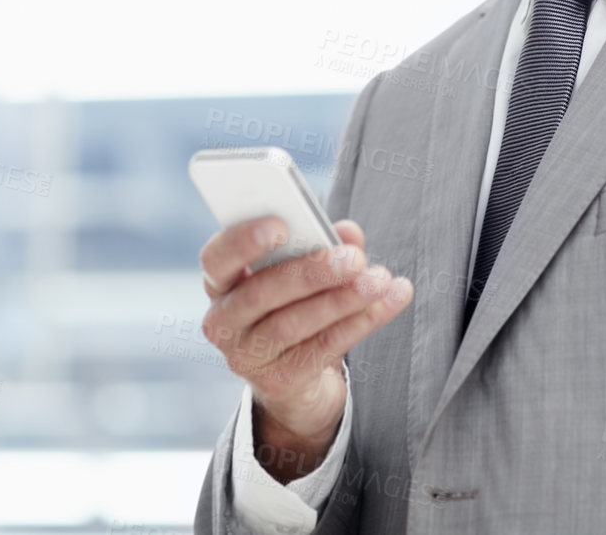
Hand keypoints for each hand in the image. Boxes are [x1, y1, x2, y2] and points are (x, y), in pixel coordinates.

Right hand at [199, 217, 412, 482]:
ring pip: (292, 324)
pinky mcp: (278, 381)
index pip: (217, 258)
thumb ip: (322, 244)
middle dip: (310, 272)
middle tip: (354, 258)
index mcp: (222, 281)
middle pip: (259, 293)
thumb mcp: (304, 271)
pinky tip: (388, 302)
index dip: (243, 241)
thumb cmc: (294, 304)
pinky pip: (321, 348)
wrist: (295, 377)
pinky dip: (359, 323)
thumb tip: (349, 232)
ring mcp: (247, 356)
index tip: (281, 225)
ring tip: (379, 280)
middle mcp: (224, 320)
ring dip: (342, 300)